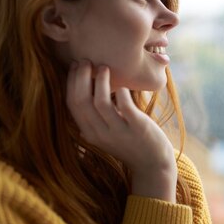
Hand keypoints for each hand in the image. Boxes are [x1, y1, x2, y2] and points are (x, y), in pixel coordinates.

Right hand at [66, 60, 176, 201]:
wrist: (152, 163)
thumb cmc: (129, 141)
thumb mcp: (106, 131)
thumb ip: (95, 115)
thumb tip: (85, 86)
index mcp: (90, 132)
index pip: (72, 104)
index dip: (71, 82)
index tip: (75, 65)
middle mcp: (100, 133)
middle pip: (81, 101)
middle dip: (81, 78)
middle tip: (86, 61)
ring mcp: (118, 132)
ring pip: (101, 103)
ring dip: (100, 82)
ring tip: (104, 67)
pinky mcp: (138, 128)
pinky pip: (125, 107)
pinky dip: (122, 92)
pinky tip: (124, 85)